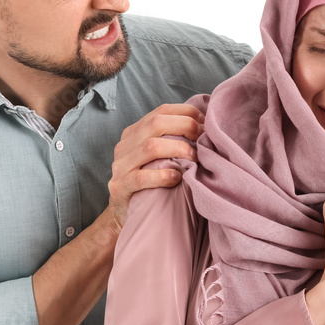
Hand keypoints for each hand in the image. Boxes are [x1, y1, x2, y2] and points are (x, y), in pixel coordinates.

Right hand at [105, 103, 203, 232]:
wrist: (124, 212)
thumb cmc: (151, 182)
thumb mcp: (159, 157)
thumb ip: (173, 141)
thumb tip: (205, 126)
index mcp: (134, 132)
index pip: (161, 111)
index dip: (186, 113)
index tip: (205, 123)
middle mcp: (125, 145)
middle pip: (155, 124)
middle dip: (185, 127)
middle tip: (203, 139)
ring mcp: (120, 166)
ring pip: (149, 147)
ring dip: (177, 149)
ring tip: (194, 158)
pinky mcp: (119, 186)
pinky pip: (141, 177)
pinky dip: (162, 176)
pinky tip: (177, 178)